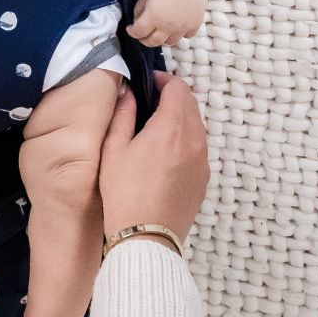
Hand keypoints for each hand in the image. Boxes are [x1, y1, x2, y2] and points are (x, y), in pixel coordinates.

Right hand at [98, 73, 208, 244]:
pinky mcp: (204, 178)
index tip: (145, 84)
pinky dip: (185, 139)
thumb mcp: (113, 149)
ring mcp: (204, 161)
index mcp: (172, 128)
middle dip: (171, 97)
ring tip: (153, 128)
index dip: (162, 80)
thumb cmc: (125, 193)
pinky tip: (162, 153)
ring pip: (197, 125)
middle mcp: (195, 140)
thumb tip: (127, 92)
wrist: (146, 236)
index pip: (178, 88)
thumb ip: (122, 114)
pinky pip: (198, 147)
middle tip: (147, 102)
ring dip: (179, 118)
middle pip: (190, 104)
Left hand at [126, 0, 207, 47]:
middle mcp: (166, 27)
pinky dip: (180, 34)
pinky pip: (186, 36)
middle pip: (153, 42)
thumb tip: (137, 21)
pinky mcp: (194, 26)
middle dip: (144, 40)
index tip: (131, 28)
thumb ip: (139, 10)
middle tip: (143, 35)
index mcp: (152, 19)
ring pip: (170, 43)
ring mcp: (181, 28)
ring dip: (162, 39)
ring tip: (160, 32)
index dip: (132, 32)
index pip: (138, 33)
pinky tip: (177, 28)